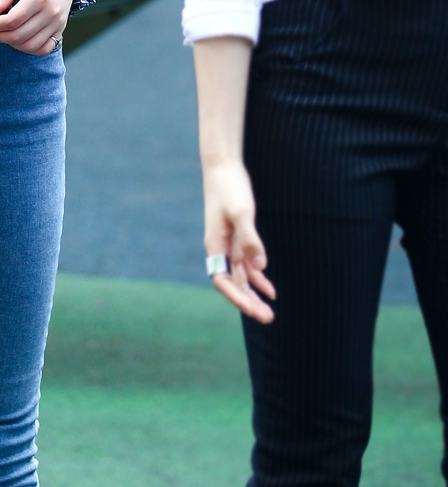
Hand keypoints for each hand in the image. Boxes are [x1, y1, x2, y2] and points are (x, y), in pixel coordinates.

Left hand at [0, 0, 84, 53]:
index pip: (9, 22)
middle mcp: (51, 13)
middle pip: (18, 36)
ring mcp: (58, 22)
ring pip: (30, 46)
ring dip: (11, 43)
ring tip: (0, 32)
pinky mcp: (62, 26)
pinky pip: (44, 47)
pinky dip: (29, 48)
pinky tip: (18, 38)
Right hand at [203, 158, 275, 322]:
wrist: (222, 167)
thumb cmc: (230, 187)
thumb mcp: (241, 212)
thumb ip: (250, 238)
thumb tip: (260, 267)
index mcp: (215, 245)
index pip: (222, 280)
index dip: (236, 297)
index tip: (252, 310)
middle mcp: (220, 249)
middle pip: (232, 284)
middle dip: (248, 303)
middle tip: (267, 318)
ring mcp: (228, 245)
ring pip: (240, 278)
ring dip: (253, 295)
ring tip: (270, 312)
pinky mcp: (237, 238)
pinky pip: (246, 265)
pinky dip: (258, 278)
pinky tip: (270, 290)